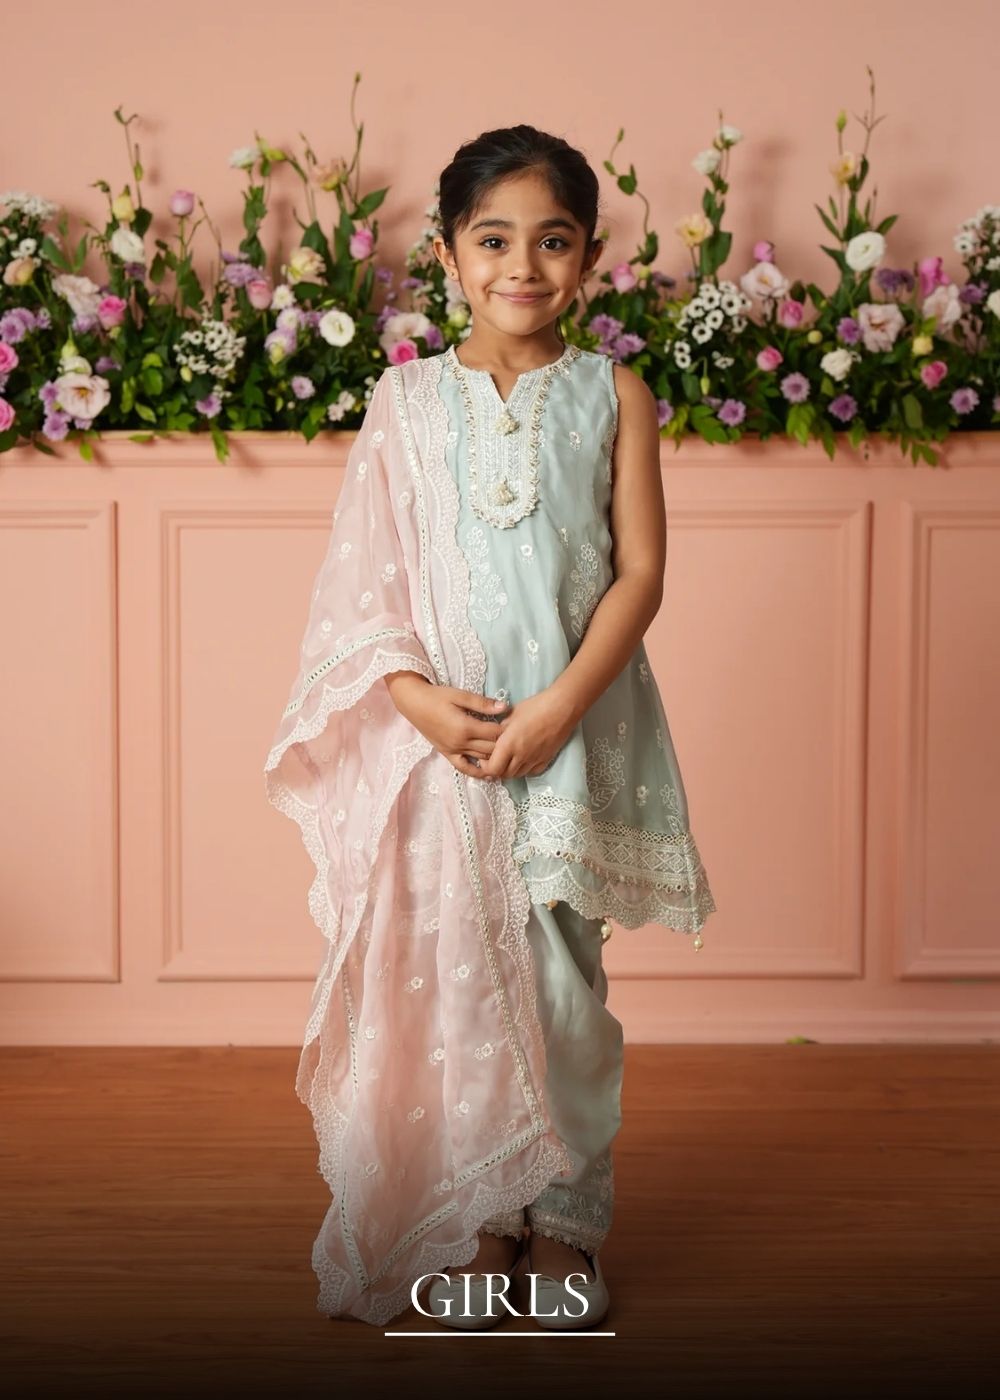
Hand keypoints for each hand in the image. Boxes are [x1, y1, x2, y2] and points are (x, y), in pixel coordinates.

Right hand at [384, 672, 509, 779]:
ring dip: (494, 757)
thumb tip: (504, 707)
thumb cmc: (437, 696)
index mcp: (465, 727)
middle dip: (504, 745)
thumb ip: (482, 703)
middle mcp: (460, 743)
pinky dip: (477, 771)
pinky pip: (463, 767)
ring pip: (480, 759)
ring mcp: (453, 750)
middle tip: (515, 740)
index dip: (507, 730)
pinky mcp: (447, 753)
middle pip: (490, 749)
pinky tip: (488, 772)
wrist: (413, 703)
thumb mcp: (460, 695)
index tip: (516, 725)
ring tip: (508, 755)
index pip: (494, 733)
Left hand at [478, 688, 575, 779]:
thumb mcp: (512, 714)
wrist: (562, 708)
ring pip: (517, 775)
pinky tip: (523, 761)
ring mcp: (535, 760)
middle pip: (504, 774)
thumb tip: (496, 734)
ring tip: (508, 761)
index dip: (486, 767)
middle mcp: (521, 756)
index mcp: (509, 744)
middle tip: (494, 761)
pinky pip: (532, 772)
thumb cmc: (536, 706)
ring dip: (510, 770)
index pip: (492, 768)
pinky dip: (525, 770)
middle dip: (497, 770)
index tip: (485, 760)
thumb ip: (501, 728)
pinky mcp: (546, 759)